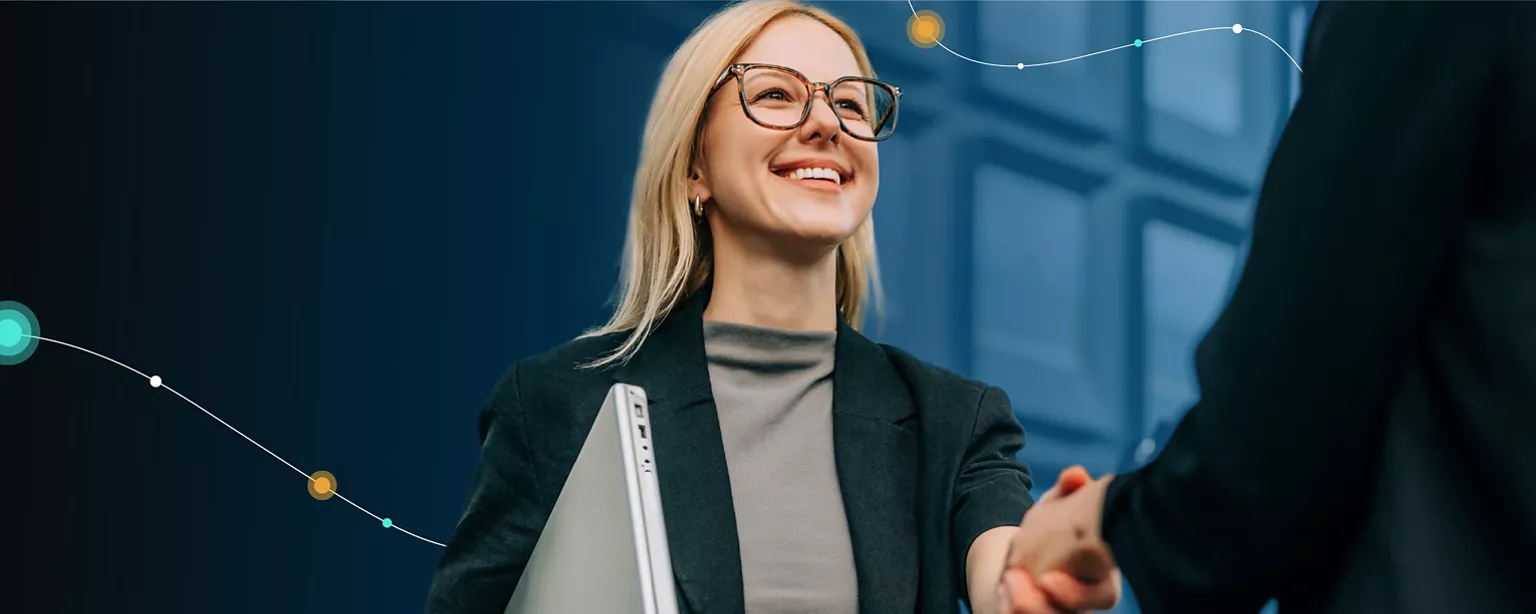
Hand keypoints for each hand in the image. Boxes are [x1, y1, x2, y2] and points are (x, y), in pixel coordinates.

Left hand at [996, 467, 1120, 612]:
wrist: (1028, 555)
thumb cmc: (1054, 529)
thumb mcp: (1060, 506)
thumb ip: (1069, 491)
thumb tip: (1075, 475)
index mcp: (1102, 579)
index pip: (1102, 596)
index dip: (1077, 595)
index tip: (1047, 580)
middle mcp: (1084, 605)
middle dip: (1042, 605)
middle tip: (1014, 577)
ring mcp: (1061, 612)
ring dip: (1025, 608)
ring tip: (1006, 580)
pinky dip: (1010, 611)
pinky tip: (1002, 592)